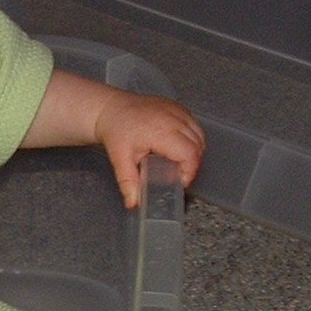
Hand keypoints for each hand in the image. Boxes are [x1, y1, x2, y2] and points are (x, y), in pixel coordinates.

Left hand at [91, 89, 203, 207]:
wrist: (111, 109)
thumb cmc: (116, 130)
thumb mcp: (120, 159)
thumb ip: (128, 183)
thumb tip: (133, 203)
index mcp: (161, 131)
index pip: (189, 154)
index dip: (189, 171)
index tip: (179, 181)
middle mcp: (173, 118)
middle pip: (198, 146)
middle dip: (192, 164)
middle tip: (177, 174)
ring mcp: (178, 110)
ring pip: (199, 135)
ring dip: (194, 151)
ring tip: (177, 162)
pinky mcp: (178, 107)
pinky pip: (194, 125)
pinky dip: (192, 138)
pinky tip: (177, 146)